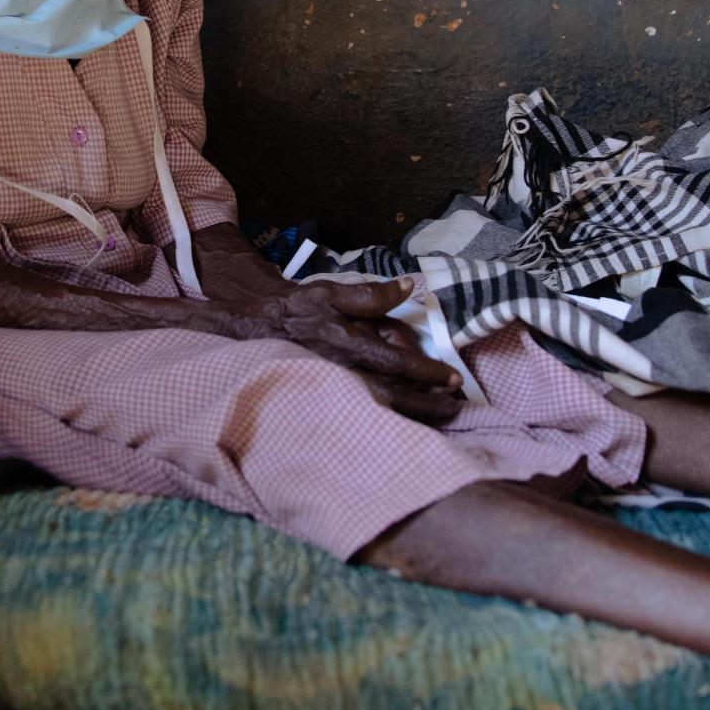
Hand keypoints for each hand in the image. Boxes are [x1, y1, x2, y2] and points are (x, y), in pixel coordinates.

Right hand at [219, 276, 465, 423]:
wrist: (254, 326)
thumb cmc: (298, 308)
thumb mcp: (331, 292)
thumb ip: (371, 294)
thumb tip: (408, 287)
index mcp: (349, 345)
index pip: (397, 364)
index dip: (428, 373)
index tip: (453, 379)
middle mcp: (344, 374)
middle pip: (394, 398)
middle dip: (427, 407)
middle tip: (455, 410)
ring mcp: (335, 391)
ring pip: (379, 411)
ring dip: (412, 417)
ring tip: (440, 419)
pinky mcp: (327, 401)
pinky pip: (363, 414)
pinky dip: (388, 420)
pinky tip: (406, 422)